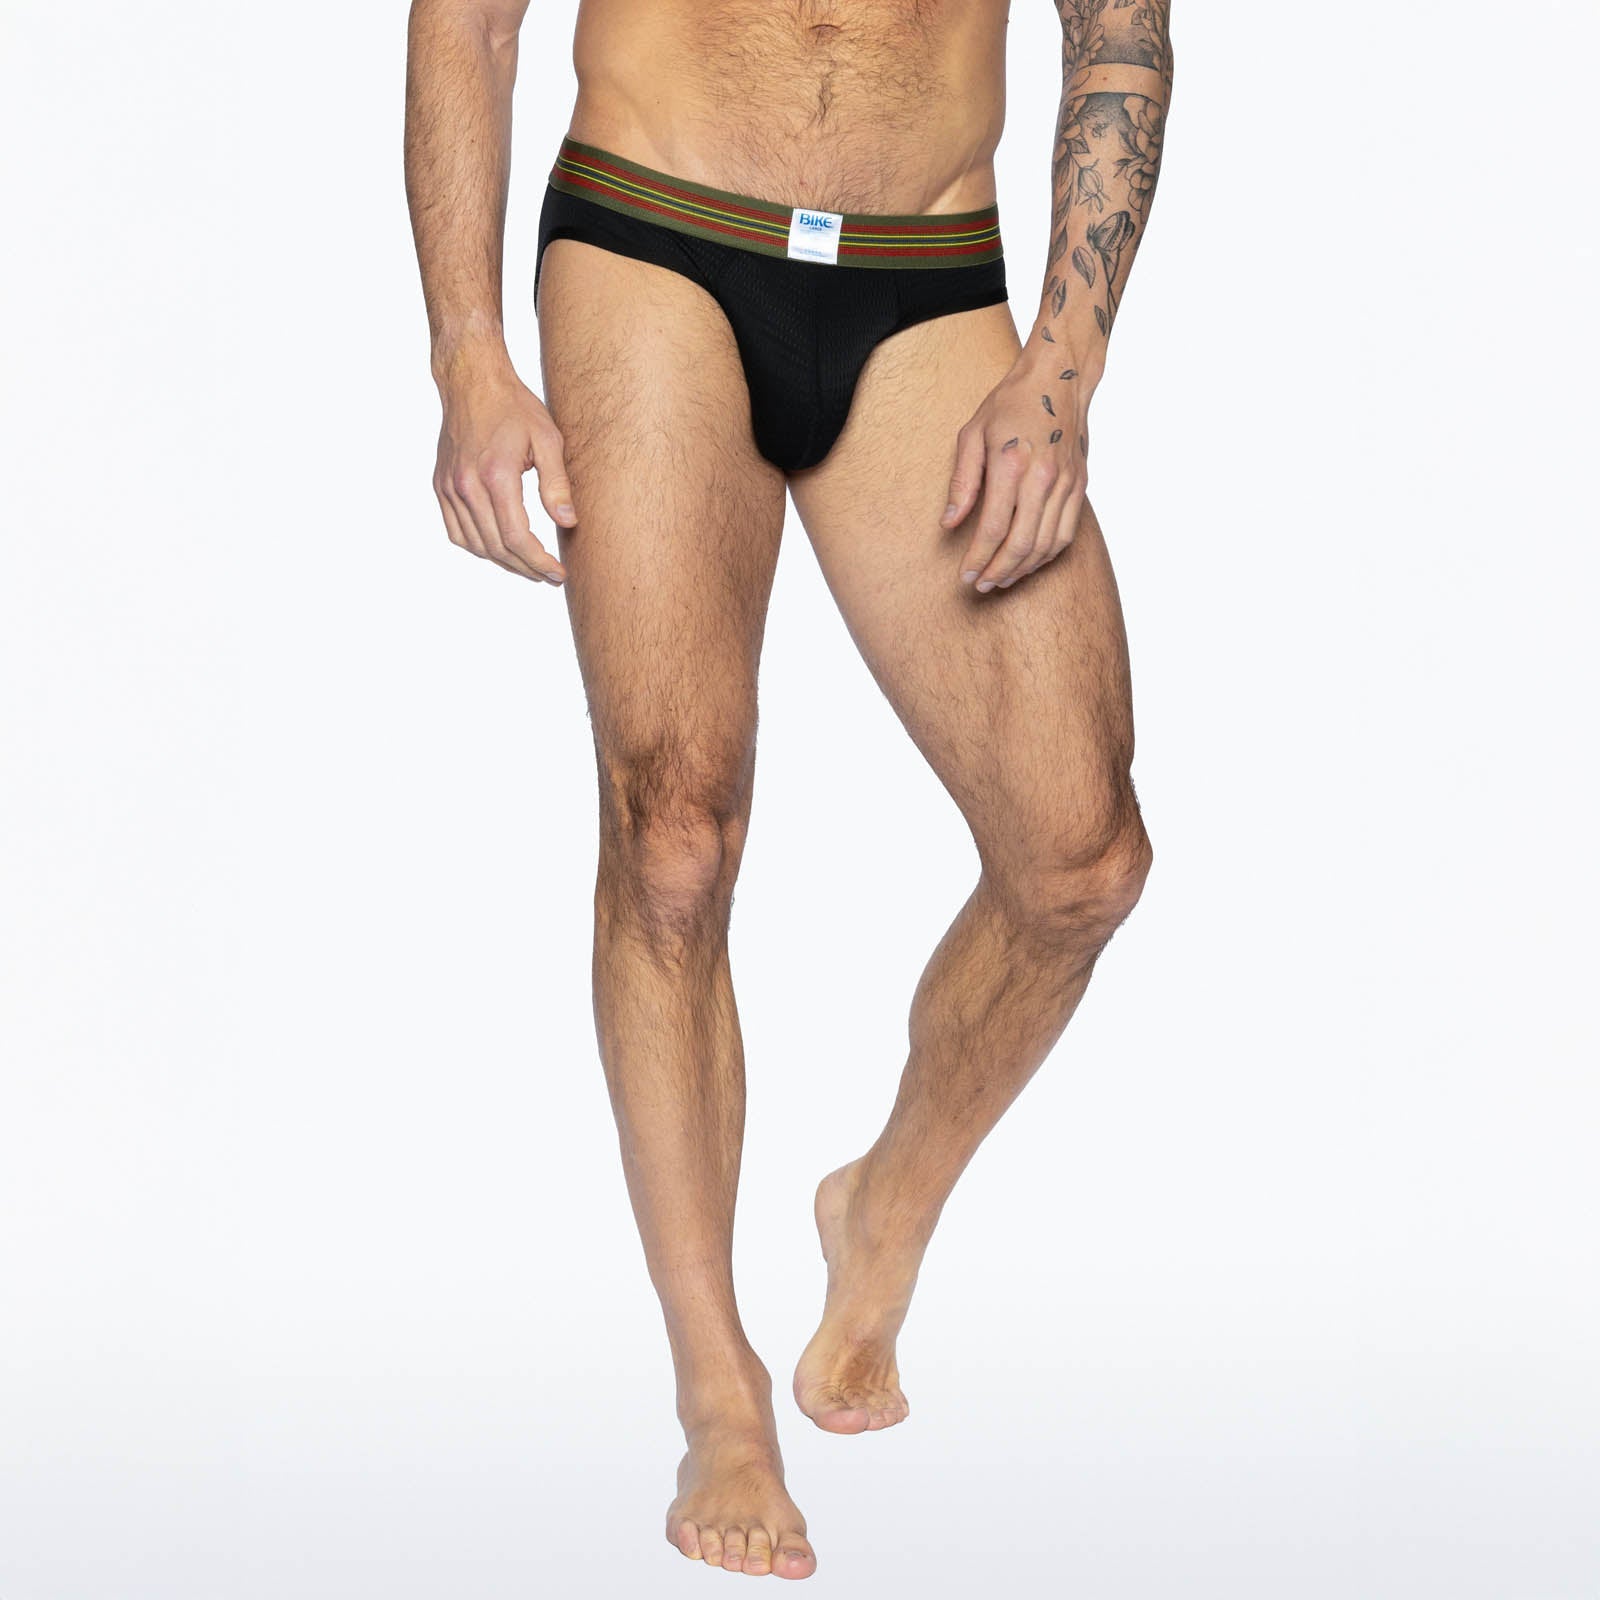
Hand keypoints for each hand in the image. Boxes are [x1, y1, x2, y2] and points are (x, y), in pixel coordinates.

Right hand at [433, 361, 573, 584]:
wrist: (472, 382)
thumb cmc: (514, 407)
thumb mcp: (548, 439)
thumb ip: (557, 484)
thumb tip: (568, 523)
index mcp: (495, 475)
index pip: (517, 538)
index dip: (539, 562)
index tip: (558, 573)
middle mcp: (467, 485)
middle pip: (496, 547)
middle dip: (526, 568)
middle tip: (548, 576)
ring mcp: (449, 487)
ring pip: (475, 544)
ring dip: (503, 562)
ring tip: (528, 565)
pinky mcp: (441, 485)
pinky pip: (456, 531)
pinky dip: (478, 547)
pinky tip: (498, 548)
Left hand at [940, 348, 1094, 592]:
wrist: (1059, 379)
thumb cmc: (1010, 404)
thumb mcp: (972, 434)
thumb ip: (961, 482)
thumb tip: (949, 523)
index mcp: (1011, 464)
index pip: (994, 527)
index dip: (978, 557)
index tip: (965, 575)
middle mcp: (1043, 477)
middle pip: (1022, 543)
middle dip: (999, 571)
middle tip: (981, 585)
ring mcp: (1066, 483)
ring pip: (1046, 545)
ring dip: (1023, 569)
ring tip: (1001, 579)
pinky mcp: (1079, 485)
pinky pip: (1066, 534)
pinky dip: (1046, 555)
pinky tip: (1028, 562)